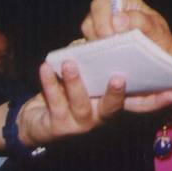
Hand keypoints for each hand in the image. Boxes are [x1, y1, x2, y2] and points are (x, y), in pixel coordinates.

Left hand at [12, 60, 127, 147]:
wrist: (39, 122)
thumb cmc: (65, 95)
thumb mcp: (82, 82)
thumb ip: (92, 69)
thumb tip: (99, 43)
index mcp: (107, 106)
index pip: (123, 99)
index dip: (132, 93)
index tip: (129, 77)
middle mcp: (97, 119)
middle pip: (109, 107)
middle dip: (114, 93)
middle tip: (118, 78)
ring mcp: (78, 126)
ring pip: (80, 104)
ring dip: (75, 83)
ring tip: (69, 64)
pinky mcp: (58, 127)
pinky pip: (55, 102)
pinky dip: (50, 83)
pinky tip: (46, 68)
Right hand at [80, 0, 171, 113]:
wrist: (162, 64)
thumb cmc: (161, 42)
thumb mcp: (158, 32)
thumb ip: (141, 21)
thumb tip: (117, 18)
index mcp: (127, 1)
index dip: (106, 14)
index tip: (112, 34)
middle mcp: (111, 10)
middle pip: (94, 12)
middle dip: (99, 30)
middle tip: (109, 48)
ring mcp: (102, 25)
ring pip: (88, 28)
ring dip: (96, 43)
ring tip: (111, 57)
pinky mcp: (97, 41)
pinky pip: (87, 45)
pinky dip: (93, 53)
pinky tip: (106, 63)